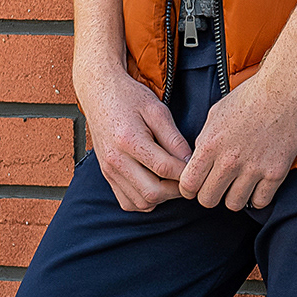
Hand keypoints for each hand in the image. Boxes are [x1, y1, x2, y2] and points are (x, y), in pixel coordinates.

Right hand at [75, 56, 190, 213]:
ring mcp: (109, 171)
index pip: (165, 168)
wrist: (98, 94)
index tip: (197, 167)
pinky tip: (156, 185)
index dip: (186, 172)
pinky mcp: (107, 176)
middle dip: (177, 190)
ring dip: (163, 197)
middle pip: (153, 192)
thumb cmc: (129, 98)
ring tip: (174, 181)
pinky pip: (129, 203)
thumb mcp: (157, 110)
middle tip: (189, 178)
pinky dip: (146, 201)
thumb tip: (190, 162)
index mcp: (129, 140)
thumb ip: (174, 138)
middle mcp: (116, 160)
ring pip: (142, 202)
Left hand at [177, 62, 296, 211]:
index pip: (189, 184)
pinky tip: (257, 185)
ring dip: (234, 197)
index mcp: (210, 144)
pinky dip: (257, 197)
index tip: (195, 187)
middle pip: (208, 200)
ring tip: (239, 185)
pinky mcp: (276, 173)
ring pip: (234, 204)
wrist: (284, 90)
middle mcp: (229, 161)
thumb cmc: (249, 97)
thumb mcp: (215, 114)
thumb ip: (204, 141)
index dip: (189, 190)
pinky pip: (260, 202)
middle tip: (218, 187)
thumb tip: (196, 161)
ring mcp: (254, 169)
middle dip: (210, 195)